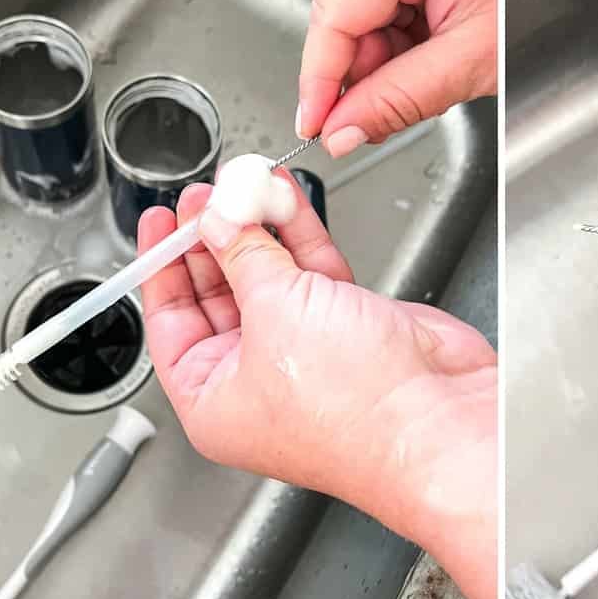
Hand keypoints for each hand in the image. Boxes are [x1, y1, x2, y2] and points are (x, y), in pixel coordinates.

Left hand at [138, 177, 497, 598]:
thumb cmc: (353, 409)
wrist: (438, 416)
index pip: (171, 322)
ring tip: (244, 182)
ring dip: (258, 229)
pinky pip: (313, 272)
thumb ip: (243, 253)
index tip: (159, 221)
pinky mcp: (350, 326)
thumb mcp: (274, 312)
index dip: (162, 266)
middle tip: (206, 195)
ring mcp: (306, 351)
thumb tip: (217, 217)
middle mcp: (257, 379)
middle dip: (213, 239)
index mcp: (214, 399)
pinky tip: (284, 197)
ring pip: (270, 277)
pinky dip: (300, 235)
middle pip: (220, 294)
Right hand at [296, 0, 496, 154]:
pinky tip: (430, 47)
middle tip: (370, 113)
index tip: (314, 121)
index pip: (338, 3)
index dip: (320, 73)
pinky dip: (405, 26)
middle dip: (361, 64)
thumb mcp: (476, 59)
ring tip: (427, 72)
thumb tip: (344, 128)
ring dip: (385, 48)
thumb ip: (400, 98)